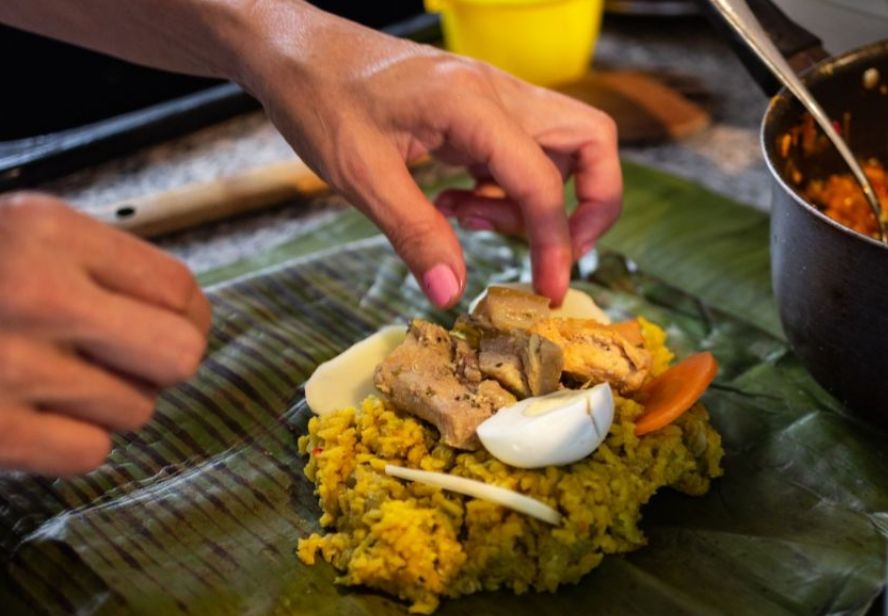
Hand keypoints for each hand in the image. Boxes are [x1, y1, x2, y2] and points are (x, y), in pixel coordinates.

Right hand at [0, 193, 210, 474]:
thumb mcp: (13, 227)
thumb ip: (99, 260)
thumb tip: (183, 311)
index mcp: (48, 234)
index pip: (179, 290)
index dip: (185, 318)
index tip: (168, 328)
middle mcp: (36, 296)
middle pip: (178, 356)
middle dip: (159, 365)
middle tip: (124, 363)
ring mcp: (10, 369)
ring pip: (136, 411)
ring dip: (107, 404)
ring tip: (54, 383)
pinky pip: (88, 454)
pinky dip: (72, 443)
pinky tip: (36, 417)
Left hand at [235, 6, 621, 307]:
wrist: (294, 52)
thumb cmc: (319, 98)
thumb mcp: (359, 176)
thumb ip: (414, 234)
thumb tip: (451, 291)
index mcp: (470, 103)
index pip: (543, 179)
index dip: (554, 242)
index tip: (548, 288)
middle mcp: (497, 91)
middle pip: (593, 140)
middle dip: (592, 205)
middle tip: (554, 250)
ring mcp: (494, 95)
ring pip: (565, 145)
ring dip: (539, 198)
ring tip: (472, 220)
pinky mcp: (481, 108)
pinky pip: (525, 150)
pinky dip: (508, 187)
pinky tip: (457, 204)